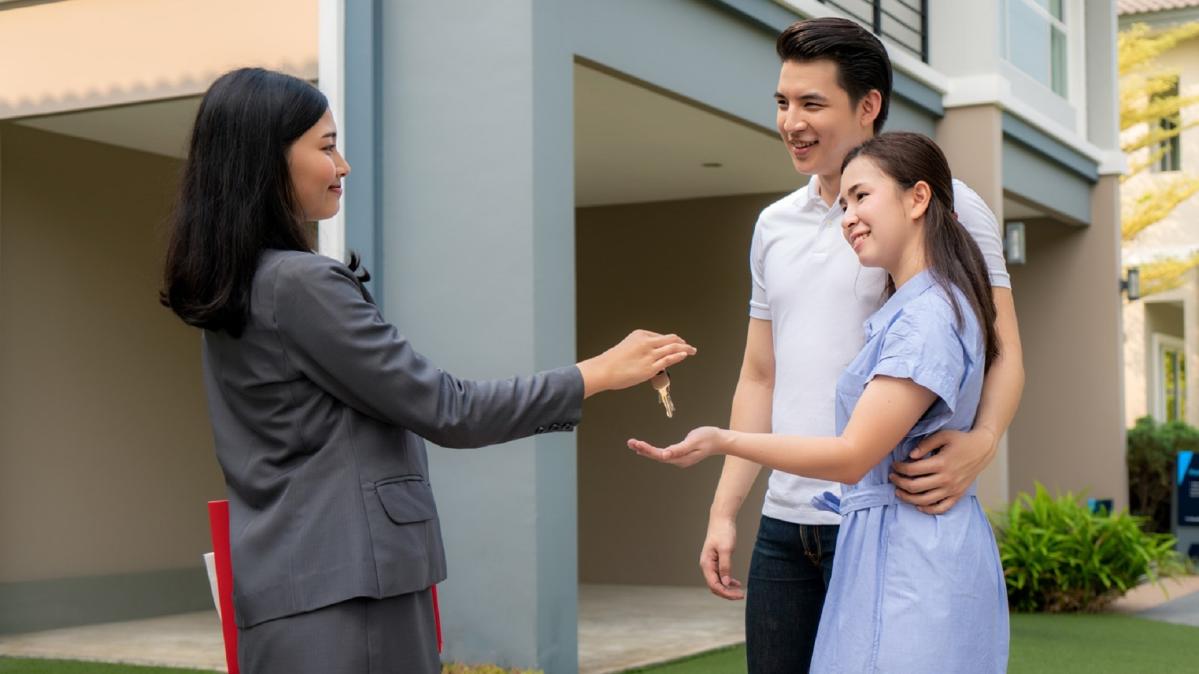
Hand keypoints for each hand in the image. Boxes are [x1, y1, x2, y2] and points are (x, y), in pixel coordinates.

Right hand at [577, 330, 695, 396]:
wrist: (604, 370)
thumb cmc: (613, 361)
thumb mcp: (628, 346)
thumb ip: (642, 348)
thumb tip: (654, 355)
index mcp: (640, 334)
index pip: (661, 336)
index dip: (672, 341)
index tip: (678, 344)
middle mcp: (647, 342)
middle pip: (670, 339)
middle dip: (682, 343)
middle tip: (689, 346)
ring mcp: (650, 355)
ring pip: (672, 348)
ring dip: (685, 349)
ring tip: (692, 350)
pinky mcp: (650, 367)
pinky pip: (669, 359)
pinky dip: (679, 356)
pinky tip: (685, 355)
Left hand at [627, 426, 727, 467]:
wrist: (720, 440)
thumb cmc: (708, 437)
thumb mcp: (694, 441)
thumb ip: (679, 449)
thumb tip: (664, 455)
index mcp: (681, 459)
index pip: (660, 455)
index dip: (647, 450)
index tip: (637, 444)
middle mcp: (678, 461)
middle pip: (657, 456)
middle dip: (643, 449)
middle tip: (630, 442)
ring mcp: (679, 459)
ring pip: (659, 456)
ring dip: (645, 450)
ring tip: (632, 444)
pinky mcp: (680, 455)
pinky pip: (663, 454)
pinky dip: (652, 450)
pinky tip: (644, 449)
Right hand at [699, 516, 743, 599]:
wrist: (722, 519)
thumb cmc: (723, 532)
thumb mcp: (726, 549)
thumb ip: (725, 567)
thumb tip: (726, 583)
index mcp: (706, 564)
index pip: (714, 585)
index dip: (726, 592)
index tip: (739, 594)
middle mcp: (706, 565)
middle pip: (715, 586)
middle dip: (727, 593)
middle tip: (741, 595)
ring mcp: (711, 564)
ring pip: (718, 582)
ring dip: (728, 588)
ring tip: (740, 591)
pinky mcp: (716, 561)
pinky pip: (720, 576)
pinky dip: (728, 581)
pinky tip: (736, 583)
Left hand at [890, 427, 996, 514]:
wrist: (982, 449)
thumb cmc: (960, 440)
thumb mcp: (943, 436)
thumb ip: (926, 444)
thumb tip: (911, 456)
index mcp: (941, 463)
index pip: (912, 470)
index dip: (899, 468)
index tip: (894, 465)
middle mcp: (946, 479)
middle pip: (915, 487)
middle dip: (899, 483)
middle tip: (892, 477)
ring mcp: (952, 489)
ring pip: (925, 501)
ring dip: (908, 498)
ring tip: (898, 492)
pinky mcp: (957, 495)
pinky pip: (941, 508)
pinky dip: (928, 509)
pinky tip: (918, 505)